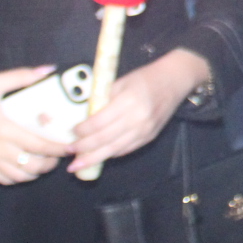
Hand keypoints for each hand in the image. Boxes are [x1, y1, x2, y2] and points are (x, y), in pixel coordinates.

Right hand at [0, 65, 73, 184]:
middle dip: (52, 162)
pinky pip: (4, 180)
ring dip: (37, 172)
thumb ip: (21, 76)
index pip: (40, 145)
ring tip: (46, 162)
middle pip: (34, 165)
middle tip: (60, 154)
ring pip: (21, 177)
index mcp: (4, 128)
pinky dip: (19, 178)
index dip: (60, 148)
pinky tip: (26, 168)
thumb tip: (48, 69)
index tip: (72, 146)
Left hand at [70, 48, 209, 174]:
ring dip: (94, 158)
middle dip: (83, 148)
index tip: (71, 132)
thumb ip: (103, 98)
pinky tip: (98, 157)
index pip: (99, 122)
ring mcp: (145, 130)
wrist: (175, 81)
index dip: (82, 130)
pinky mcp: (150, 137)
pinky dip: (110, 154)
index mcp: (128, 101)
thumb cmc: (145, 78)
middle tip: (68, 151)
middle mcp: (138, 119)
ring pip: (114, 149)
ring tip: (78, 165)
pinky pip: (126, 150)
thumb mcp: (120, 82)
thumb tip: (81, 115)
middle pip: (104, 139)